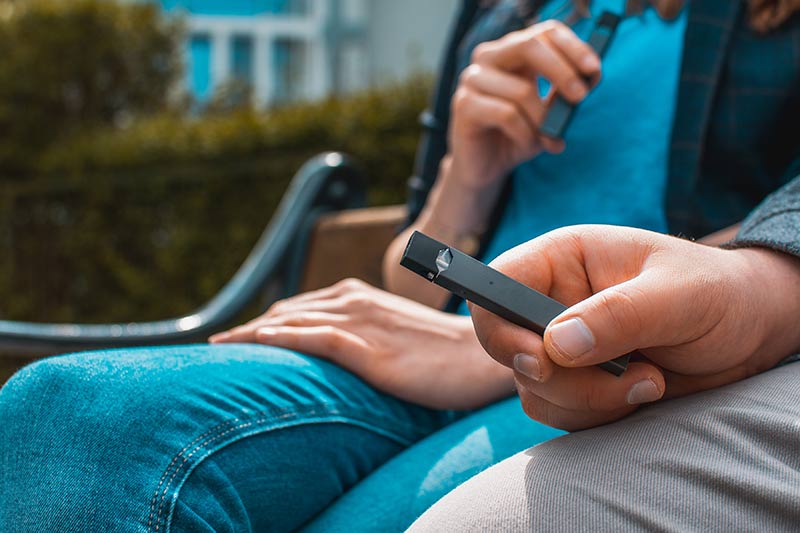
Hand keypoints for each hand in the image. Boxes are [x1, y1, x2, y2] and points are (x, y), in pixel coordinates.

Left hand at [210, 278, 513, 409]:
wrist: (480, 355)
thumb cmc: (440, 350)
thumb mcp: (394, 334)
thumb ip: (363, 333)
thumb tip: (336, 350)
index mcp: (357, 296)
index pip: (296, 308)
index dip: (261, 322)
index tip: (233, 338)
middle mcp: (353, 301)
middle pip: (285, 312)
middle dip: (247, 328)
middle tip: (215, 345)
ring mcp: (361, 322)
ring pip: (293, 322)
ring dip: (251, 334)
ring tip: (218, 347)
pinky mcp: (370, 349)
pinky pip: (317, 339)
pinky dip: (284, 338)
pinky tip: (256, 344)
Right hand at [449, 20, 600, 186]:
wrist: (485, 167)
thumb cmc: (517, 134)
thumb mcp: (548, 112)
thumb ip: (565, 92)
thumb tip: (590, 76)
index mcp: (512, 51)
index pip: (544, 32)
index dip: (572, 47)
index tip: (593, 69)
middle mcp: (489, 57)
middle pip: (529, 46)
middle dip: (561, 72)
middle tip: (580, 98)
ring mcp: (472, 79)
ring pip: (521, 90)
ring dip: (543, 120)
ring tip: (551, 139)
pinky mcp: (464, 105)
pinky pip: (506, 114)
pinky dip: (525, 133)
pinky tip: (527, 144)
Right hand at [470, 225, 799, 430]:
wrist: (750, 332)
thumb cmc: (719, 293)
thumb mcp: (680, 295)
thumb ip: (619, 314)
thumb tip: (558, 344)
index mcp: (563, 261)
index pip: (498, 287)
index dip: (501, 326)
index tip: (541, 360)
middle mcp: (553, 302)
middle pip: (511, 350)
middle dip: (565, 379)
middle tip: (629, 376)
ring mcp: (562, 345)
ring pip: (534, 389)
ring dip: (589, 400)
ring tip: (650, 381)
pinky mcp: (577, 381)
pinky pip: (558, 412)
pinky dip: (597, 416)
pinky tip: (642, 392)